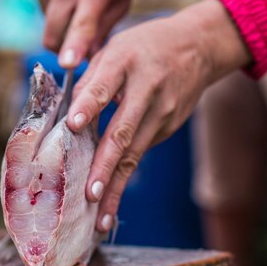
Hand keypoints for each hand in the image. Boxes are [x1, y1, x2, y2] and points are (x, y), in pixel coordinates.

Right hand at [35, 0, 134, 66]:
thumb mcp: (122, 0)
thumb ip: (104, 30)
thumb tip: (86, 58)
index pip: (82, 25)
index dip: (74, 47)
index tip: (68, 64)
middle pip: (55, 36)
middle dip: (66, 52)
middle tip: (84, 51)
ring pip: (50, 30)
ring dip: (64, 35)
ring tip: (82, 16)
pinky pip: (46, 17)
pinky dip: (59, 20)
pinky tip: (73, 3)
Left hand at [65, 0, 250, 230]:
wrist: (197, 47)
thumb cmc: (145, 47)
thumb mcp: (116, 48)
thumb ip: (91, 80)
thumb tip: (69, 118)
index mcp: (126, 61)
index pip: (105, 85)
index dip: (89, 105)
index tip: (73, 125)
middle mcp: (147, 89)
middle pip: (123, 131)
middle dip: (105, 166)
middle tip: (90, 194)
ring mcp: (163, 112)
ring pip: (135, 154)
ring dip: (117, 186)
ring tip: (102, 218)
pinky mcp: (169, 127)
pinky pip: (141, 152)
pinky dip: (125, 176)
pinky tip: (110, 198)